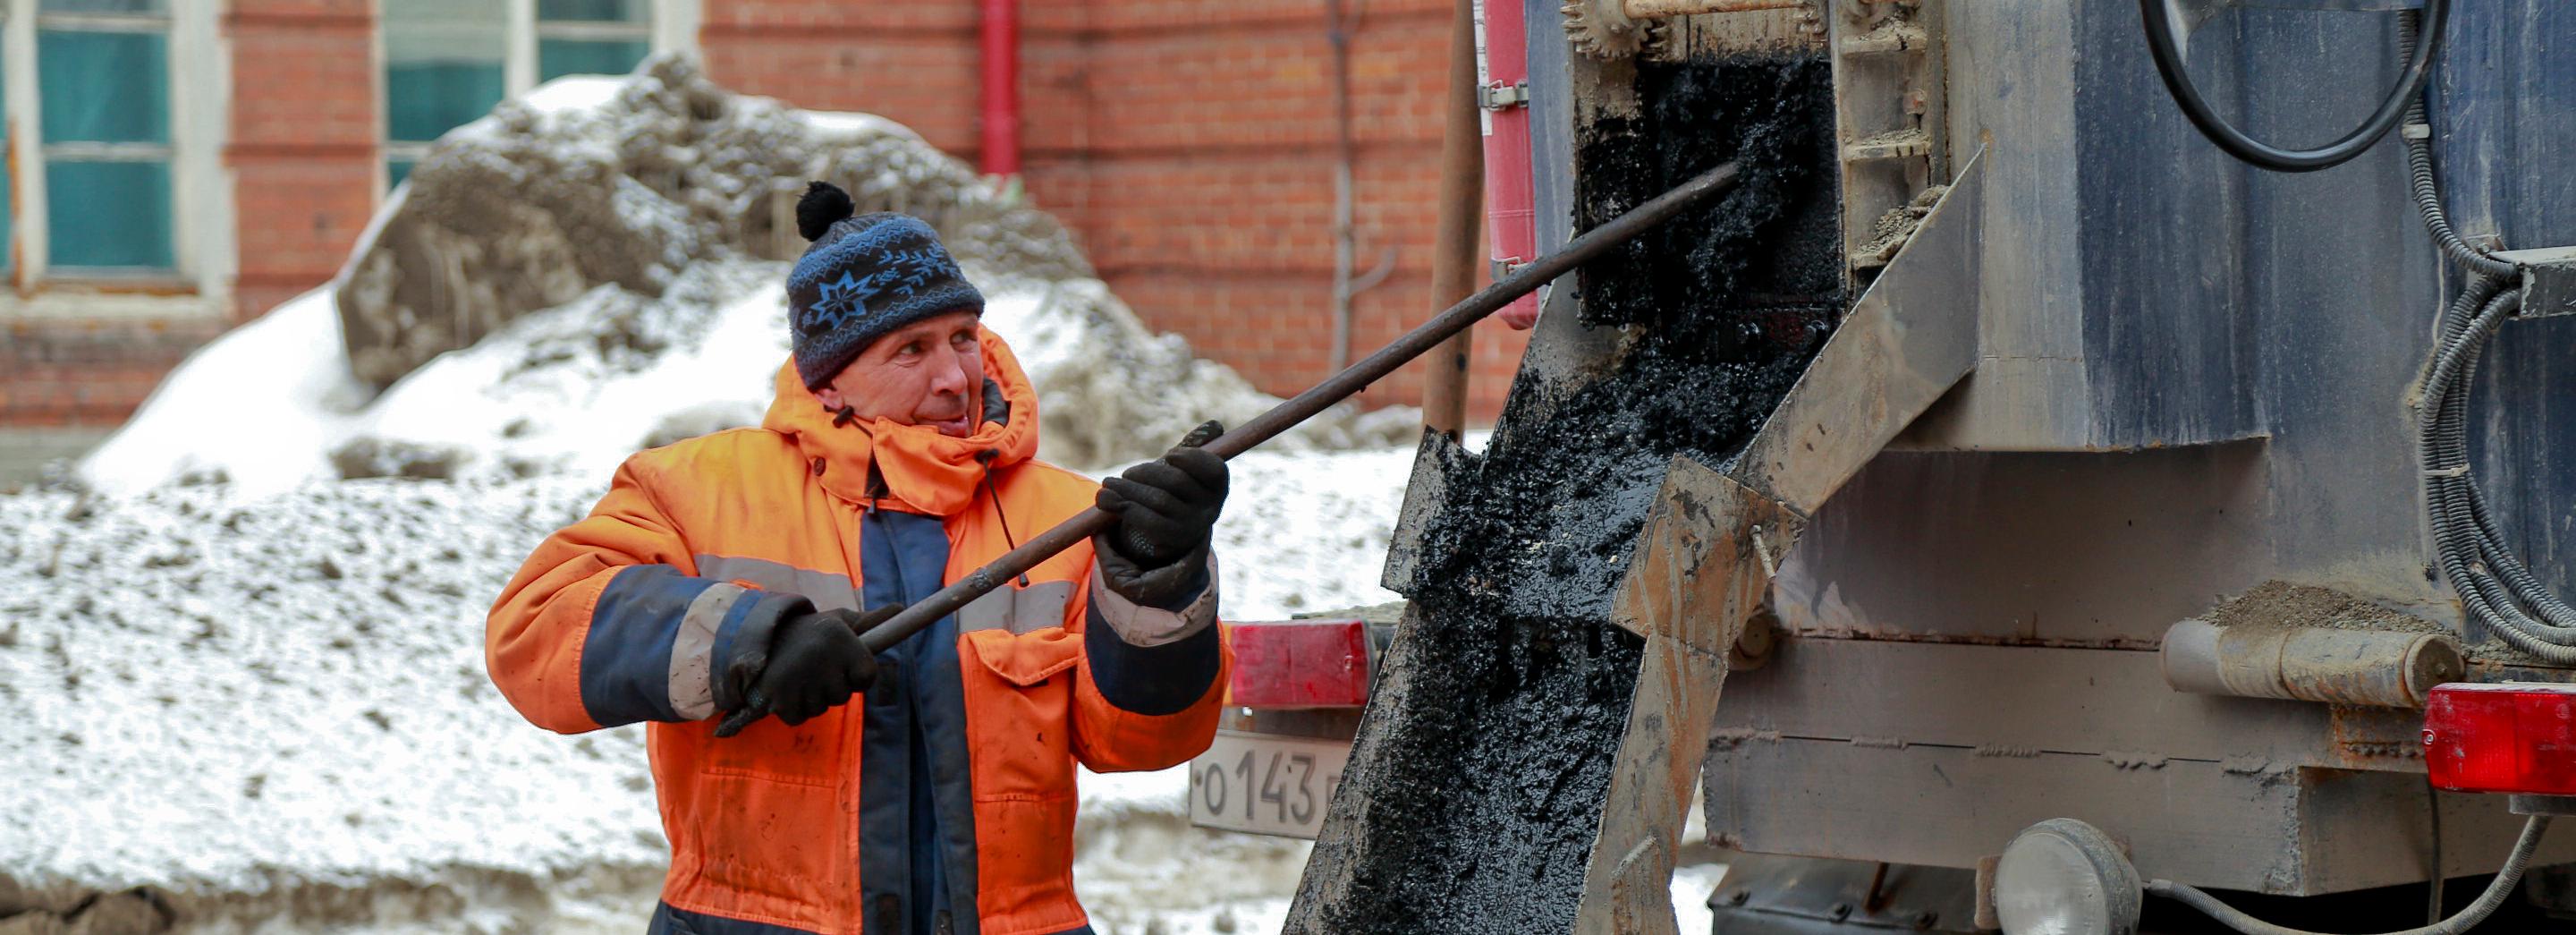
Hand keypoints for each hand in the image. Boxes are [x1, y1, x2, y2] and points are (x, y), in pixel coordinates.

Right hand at [732, 605, 895, 730]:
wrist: (758, 635)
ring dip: (812, 697)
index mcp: (840, 637)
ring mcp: (800, 678)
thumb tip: (901, 607)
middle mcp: (822, 656)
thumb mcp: (839, 621)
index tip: (843, 662)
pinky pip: (799, 717)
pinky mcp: (779, 697)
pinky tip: (787, 688)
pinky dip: (794, 708)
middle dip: (832, 686)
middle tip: (815, 666)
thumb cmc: (810, 633)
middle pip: (843, 695)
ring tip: (799, 675)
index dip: (857, 675)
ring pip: (822, 708)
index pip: (868, 677)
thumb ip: (871, 621)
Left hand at [1095, 421, 1227, 608]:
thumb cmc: (1177, 489)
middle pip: (1177, 482)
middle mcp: (1209, 509)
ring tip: (1108, 484)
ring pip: (1158, 500)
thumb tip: (1214, 425)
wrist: (1169, 527)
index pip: (1214, 469)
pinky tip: (1106, 500)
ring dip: (1127, 489)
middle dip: (1146, 473)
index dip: (1191, 458)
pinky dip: (1122, 506)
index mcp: (1217, 487)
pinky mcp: (1170, 540)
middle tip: (1126, 474)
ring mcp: (1191, 526)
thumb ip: (1194, 447)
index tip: (1170, 454)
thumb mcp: (1186, 468)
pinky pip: (1146, 520)